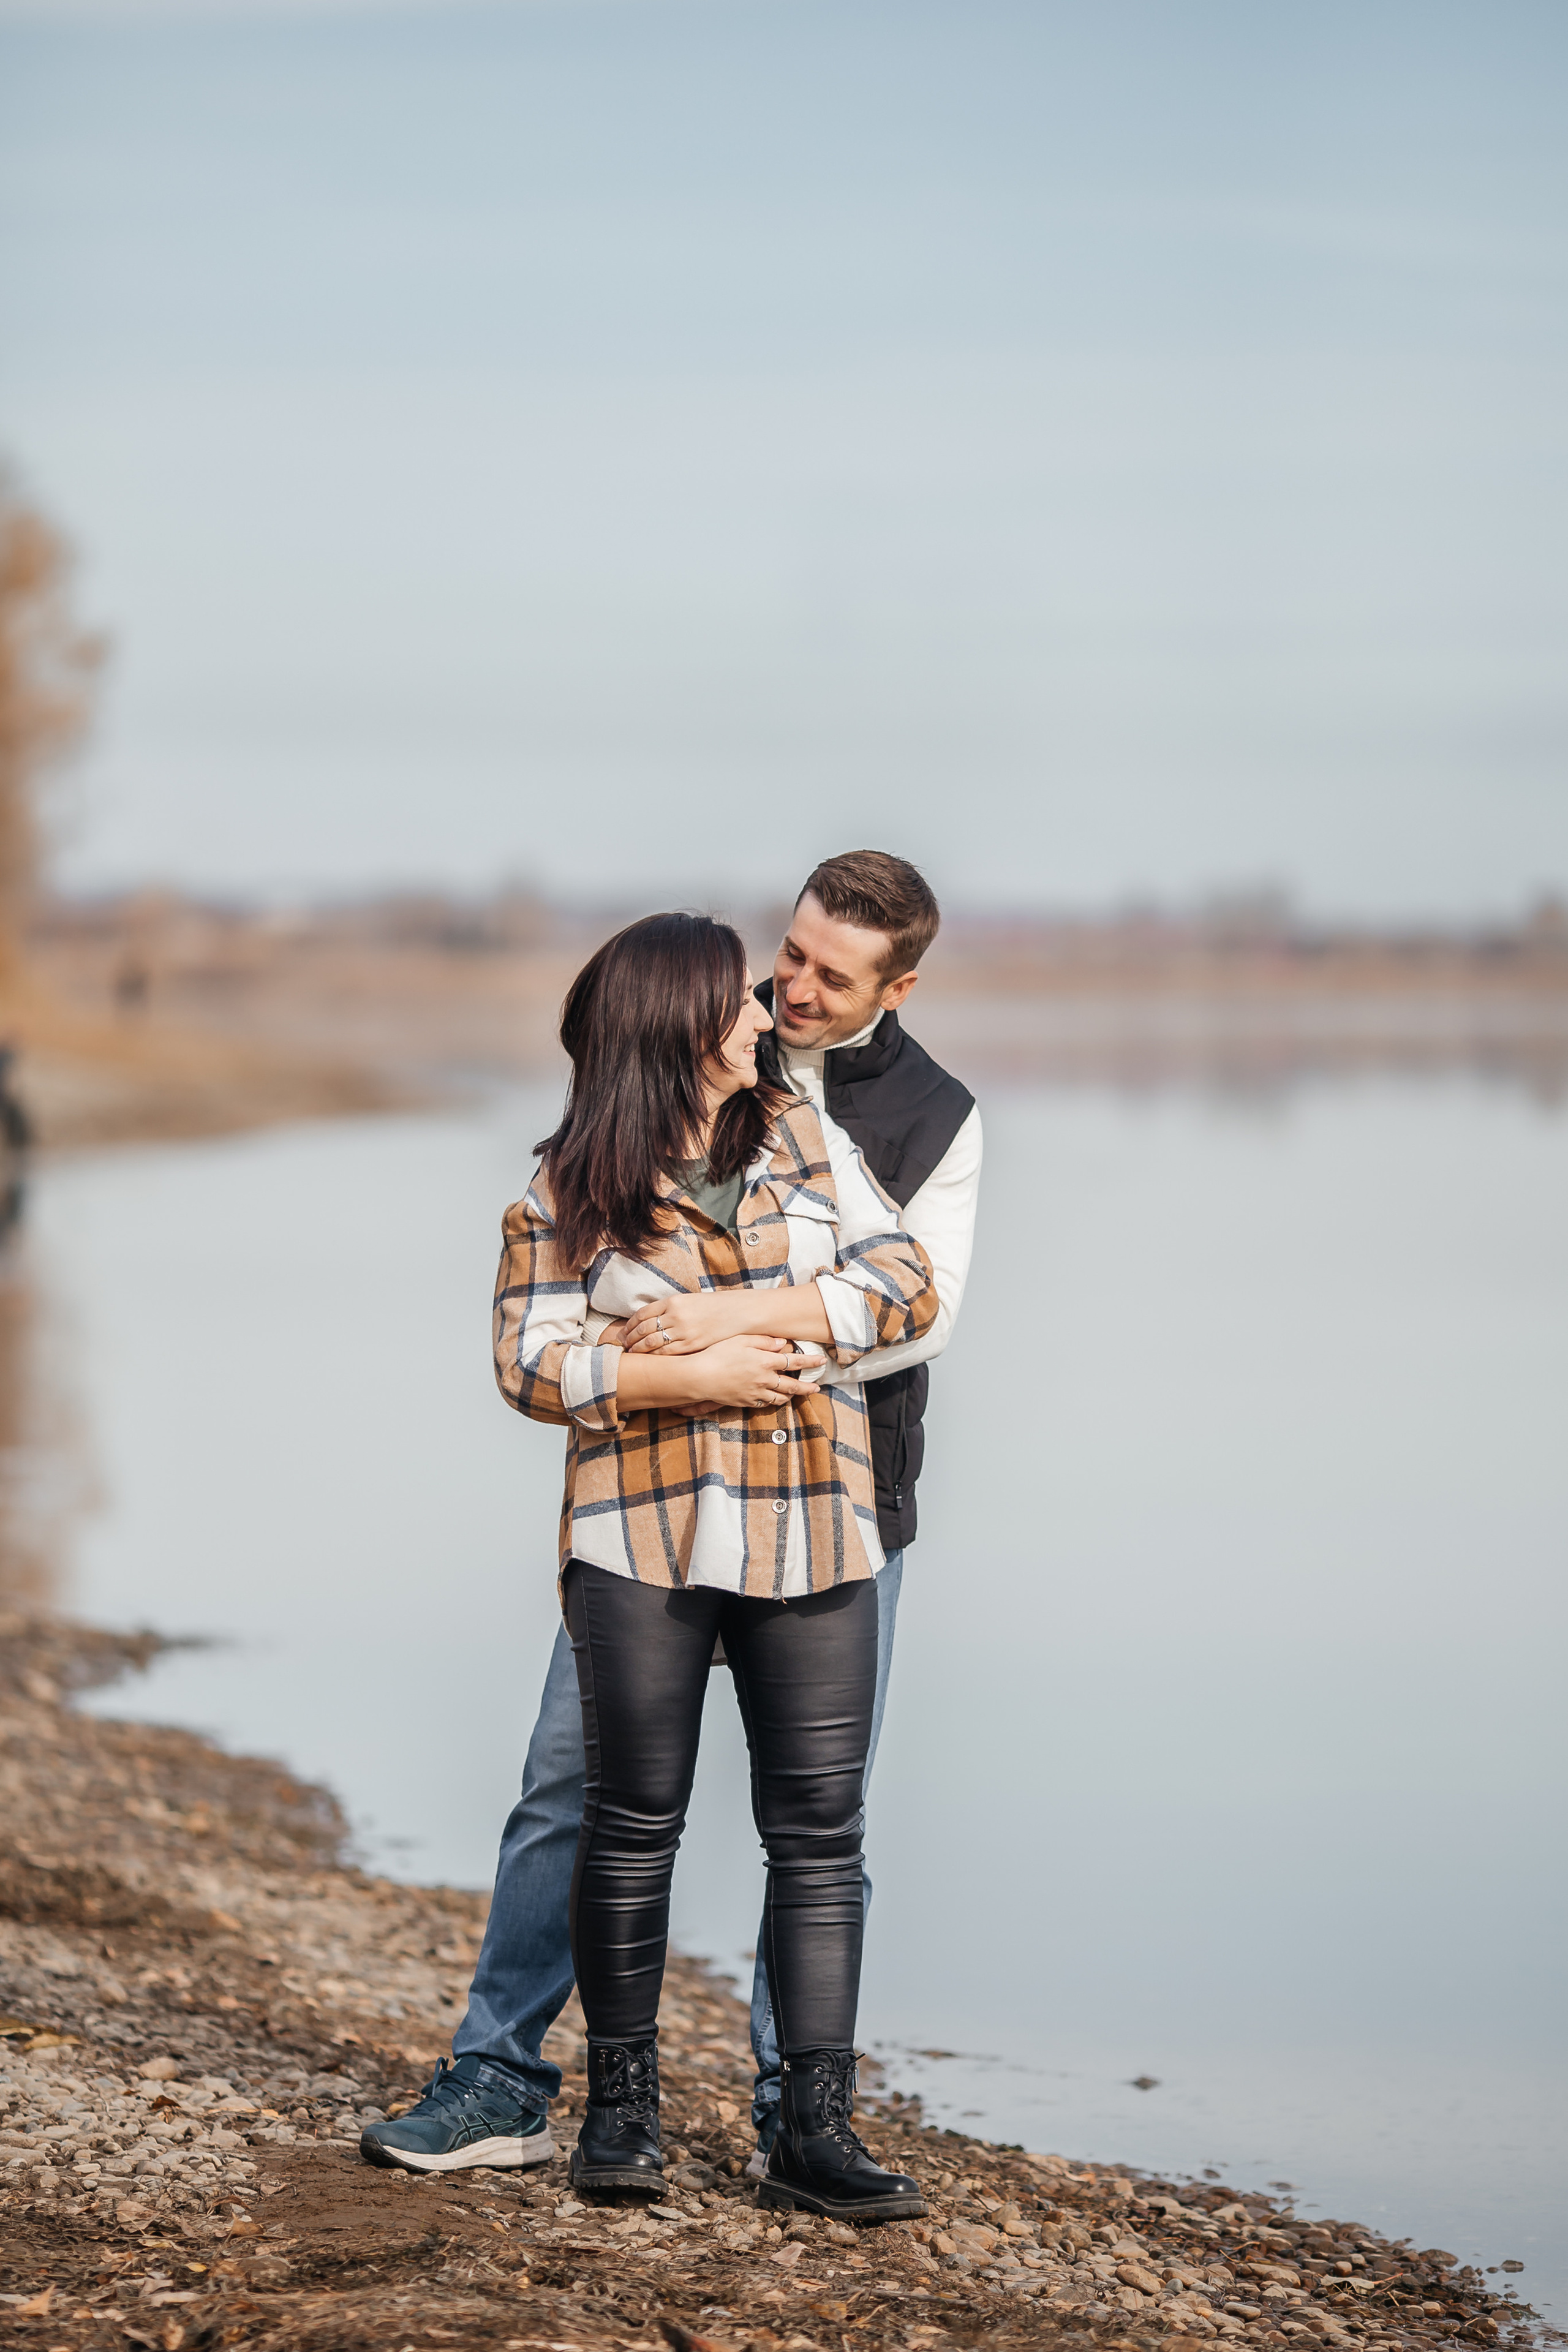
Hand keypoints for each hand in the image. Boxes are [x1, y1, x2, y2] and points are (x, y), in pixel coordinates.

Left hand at [622, 1295, 739, 1354]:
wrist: (737, 1313)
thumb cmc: (712, 1307)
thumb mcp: (688, 1301)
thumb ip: (669, 1309)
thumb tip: (649, 1320)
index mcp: (673, 1301)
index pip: (642, 1314)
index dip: (629, 1325)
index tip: (624, 1332)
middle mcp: (675, 1315)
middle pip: (643, 1329)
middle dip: (630, 1338)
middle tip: (623, 1345)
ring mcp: (683, 1330)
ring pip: (652, 1342)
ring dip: (638, 1349)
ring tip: (632, 1353)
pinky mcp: (691, 1344)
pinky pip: (666, 1353)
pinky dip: (654, 1357)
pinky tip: (649, 1359)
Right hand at [684, 1335, 817, 1410]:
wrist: (700, 1376)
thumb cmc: (718, 1353)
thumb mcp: (741, 1339)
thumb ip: (764, 1341)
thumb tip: (782, 1343)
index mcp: (766, 1361)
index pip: (795, 1362)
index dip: (810, 1362)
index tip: (821, 1361)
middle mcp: (765, 1379)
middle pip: (792, 1385)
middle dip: (807, 1386)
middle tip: (817, 1387)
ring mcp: (756, 1393)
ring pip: (779, 1398)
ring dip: (791, 1396)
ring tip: (797, 1394)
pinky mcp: (746, 1402)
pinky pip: (764, 1404)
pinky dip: (772, 1401)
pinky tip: (773, 1399)